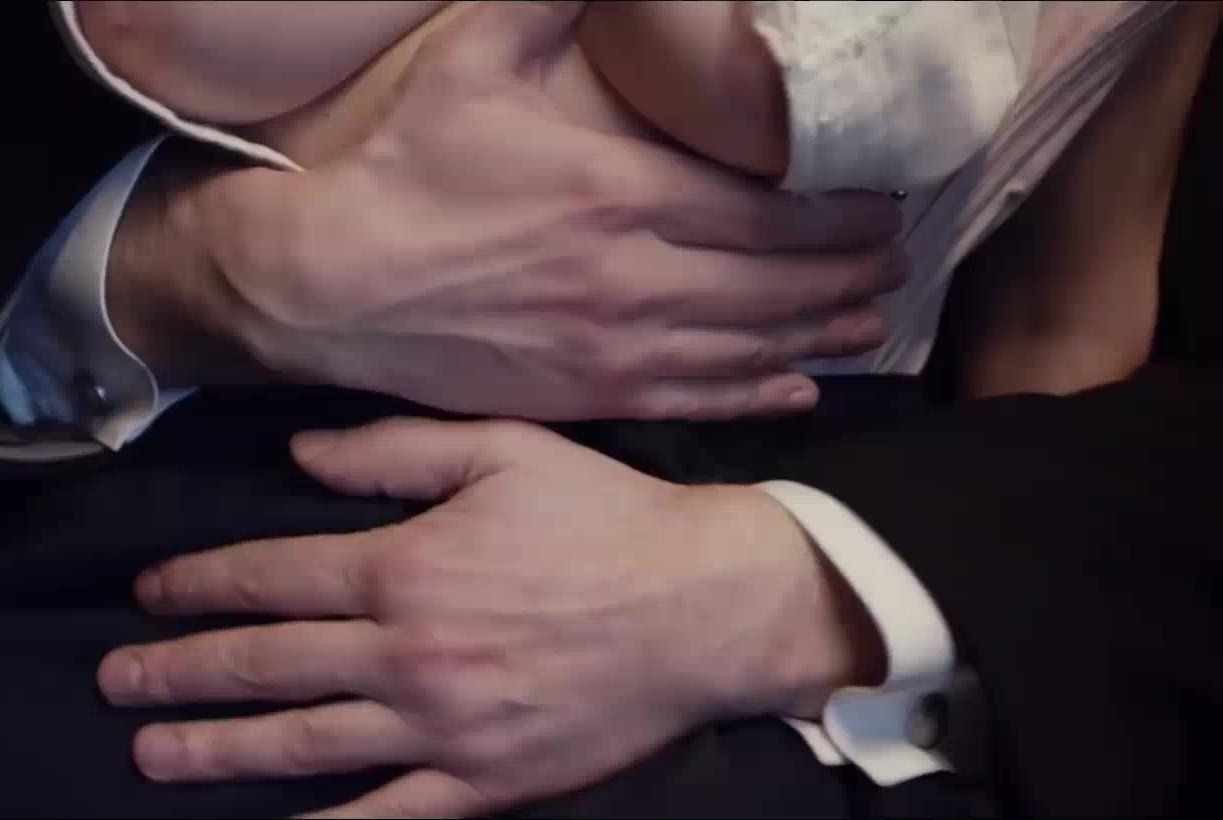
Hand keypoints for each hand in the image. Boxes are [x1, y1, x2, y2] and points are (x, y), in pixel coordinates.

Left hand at [97, 418, 881, 816]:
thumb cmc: (606, 519)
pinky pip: (385, 816)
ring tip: (151, 754)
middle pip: (265, 665)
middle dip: (177, 673)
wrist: (703, 607)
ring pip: (302, 744)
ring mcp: (441, 728)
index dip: (197, 587)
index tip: (148, 594)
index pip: (270, 577)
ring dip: (215, 750)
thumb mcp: (505, 450)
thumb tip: (300, 453)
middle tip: (113, 681)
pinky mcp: (483, 782)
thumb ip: (394, 449)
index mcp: (405, 567)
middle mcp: (407, 653)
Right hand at [110, 0, 905, 420]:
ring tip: (868, 321)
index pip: (772, 210)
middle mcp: (636, 279)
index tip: (886, 205)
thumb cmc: (405, 165)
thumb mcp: (479, 51)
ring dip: (820, 332)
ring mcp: (614, 346)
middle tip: (896, 262)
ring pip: (749, 345)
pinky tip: (796, 388)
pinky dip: (757, 394)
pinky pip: (696, 400)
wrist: (327, 282)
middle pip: (777, 283)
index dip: (843, 214)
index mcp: (624, 192)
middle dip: (849, 272)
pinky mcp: (584, 393)